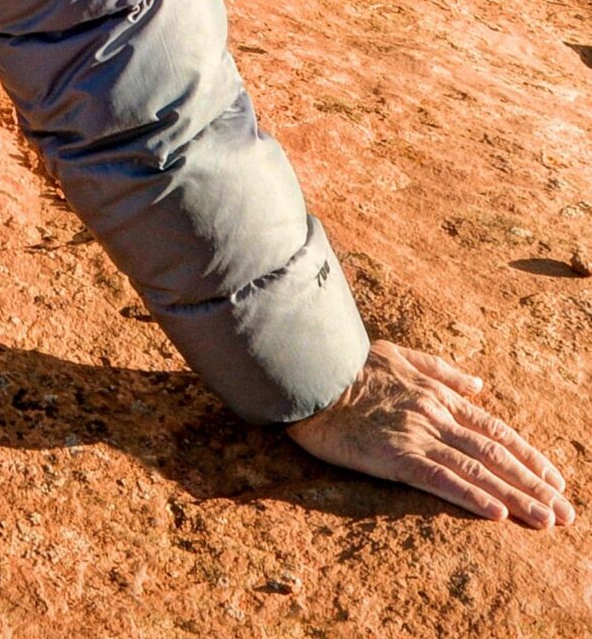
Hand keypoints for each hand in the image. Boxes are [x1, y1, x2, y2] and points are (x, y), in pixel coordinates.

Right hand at [287, 340, 572, 526]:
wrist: (309, 368)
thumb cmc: (349, 363)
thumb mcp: (399, 356)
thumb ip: (440, 371)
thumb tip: (478, 384)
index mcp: (437, 395)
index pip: (494, 430)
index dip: (528, 455)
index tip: (555, 479)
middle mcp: (435, 415)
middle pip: (495, 454)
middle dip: (534, 484)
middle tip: (566, 513)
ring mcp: (417, 433)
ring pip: (477, 470)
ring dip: (516, 496)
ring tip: (547, 520)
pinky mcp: (394, 453)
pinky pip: (440, 478)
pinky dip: (471, 496)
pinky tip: (496, 514)